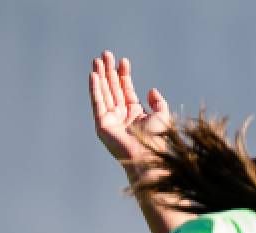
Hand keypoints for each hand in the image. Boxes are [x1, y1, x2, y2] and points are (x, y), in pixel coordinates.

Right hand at [89, 51, 171, 171]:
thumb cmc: (157, 140)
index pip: (126, 89)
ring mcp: (111, 119)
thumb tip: (151, 90)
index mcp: (135, 113)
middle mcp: (122, 115)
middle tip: (106, 54)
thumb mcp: (162, 116)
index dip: (124, 75)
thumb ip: (158, 102)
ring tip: (97, 60)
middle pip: (113, 88)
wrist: (147, 156)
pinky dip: (95, 89)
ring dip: (100, 75)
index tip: (124, 60)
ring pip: (104, 92)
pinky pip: (97, 102)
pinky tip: (93, 75)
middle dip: (109, 71)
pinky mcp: (102, 124)